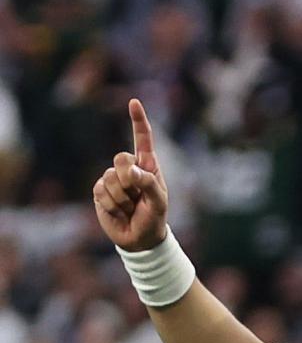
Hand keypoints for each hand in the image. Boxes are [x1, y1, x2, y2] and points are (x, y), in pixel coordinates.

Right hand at [92, 97, 168, 251]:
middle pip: (120, 158)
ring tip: (130, 207)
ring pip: (110, 178)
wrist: (140, 239)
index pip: (143, 139)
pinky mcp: (100, 192)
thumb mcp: (159, 202)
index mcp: (147, 166)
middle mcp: (128, 168)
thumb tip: (129, 171)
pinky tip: (119, 212)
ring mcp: (112, 179)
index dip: (138, 121)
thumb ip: (148, 183)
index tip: (134, 102)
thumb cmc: (154, 218)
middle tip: (137, 196)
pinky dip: (113, 205)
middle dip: (129, 179)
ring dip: (122, 198)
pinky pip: (101, 192)